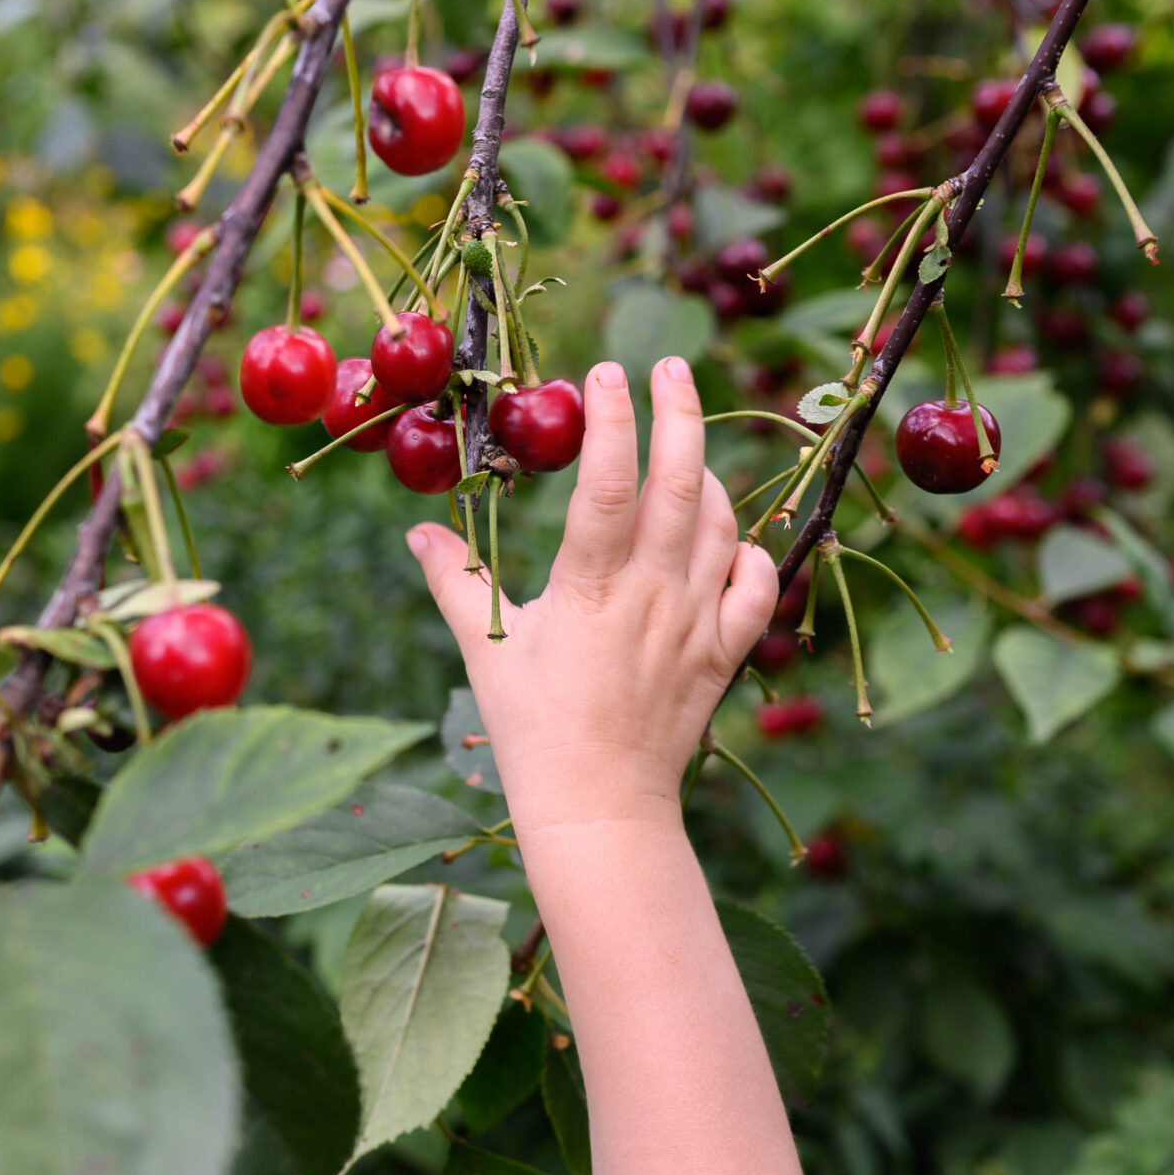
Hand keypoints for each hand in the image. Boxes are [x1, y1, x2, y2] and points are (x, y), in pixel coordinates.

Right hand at [407, 357, 778, 837]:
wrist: (600, 807)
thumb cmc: (533, 730)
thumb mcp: (486, 651)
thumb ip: (455, 582)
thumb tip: (418, 530)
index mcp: (591, 588)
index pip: (610, 481)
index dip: (613, 419)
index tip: (608, 371)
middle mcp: (654, 595)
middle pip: (682, 483)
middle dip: (681, 413)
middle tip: (673, 367)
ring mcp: (697, 623)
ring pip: (722, 525)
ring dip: (709, 475)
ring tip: (687, 448)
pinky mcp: (723, 654)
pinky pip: (754, 586)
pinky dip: (748, 551)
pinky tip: (728, 538)